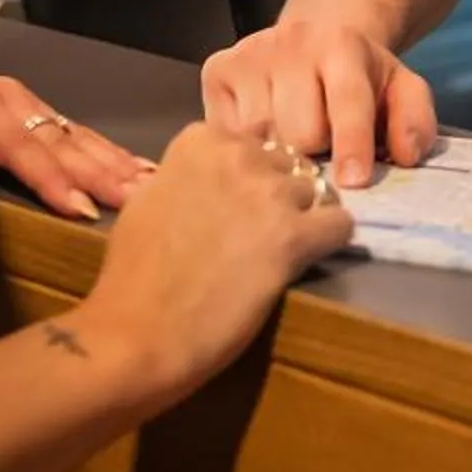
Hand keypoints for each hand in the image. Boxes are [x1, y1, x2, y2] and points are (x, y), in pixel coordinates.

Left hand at [0, 72, 151, 277]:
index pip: (16, 146)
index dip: (50, 179)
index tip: (81, 208)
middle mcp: (3, 94)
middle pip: (55, 137)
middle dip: (97, 172)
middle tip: (135, 200)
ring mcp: (19, 97)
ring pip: (73, 132)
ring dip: (112, 161)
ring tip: (149, 184)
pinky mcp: (29, 106)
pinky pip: (72, 130)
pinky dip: (105, 151)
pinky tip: (136, 166)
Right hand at [77, 123, 354, 402]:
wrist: (138, 332)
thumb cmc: (132, 274)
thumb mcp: (147, 199)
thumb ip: (184, 174)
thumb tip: (206, 178)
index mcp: (200, 140)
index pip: (251, 139)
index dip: (248, 173)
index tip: (236, 200)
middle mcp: (239, 154)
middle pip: (285, 161)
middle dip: (277, 191)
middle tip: (261, 229)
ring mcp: (269, 194)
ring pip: (316, 190)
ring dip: (305, 215)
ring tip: (285, 247)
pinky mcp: (294, 237)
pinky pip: (339, 225)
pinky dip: (331, 239)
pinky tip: (311, 256)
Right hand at [199, 17, 438, 188]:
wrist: (314, 37)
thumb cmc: (360, 78)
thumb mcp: (401, 90)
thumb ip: (415, 120)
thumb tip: (405, 155)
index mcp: (342, 45)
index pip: (347, 102)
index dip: (352, 144)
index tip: (353, 181)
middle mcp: (292, 42)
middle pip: (299, 130)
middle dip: (314, 154)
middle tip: (321, 153)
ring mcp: (249, 53)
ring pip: (259, 136)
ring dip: (277, 154)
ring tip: (291, 146)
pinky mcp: (217, 68)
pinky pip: (226, 132)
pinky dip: (246, 147)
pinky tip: (262, 139)